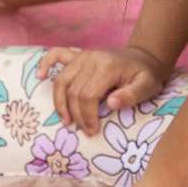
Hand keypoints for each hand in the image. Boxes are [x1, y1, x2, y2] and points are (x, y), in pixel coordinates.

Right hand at [37, 46, 167, 135]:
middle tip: (85, 131)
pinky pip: (57, 55)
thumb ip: (132, 95)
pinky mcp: (79, 55)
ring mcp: (83, 55)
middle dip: (77, 115)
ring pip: (62, 81)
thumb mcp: (147, 87)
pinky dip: (46, 64)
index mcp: (107, 67)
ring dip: (60, 102)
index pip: (88, 95)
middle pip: (74, 91)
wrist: (145, 57)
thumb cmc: (147, 75)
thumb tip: (111, 103)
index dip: (87, 116)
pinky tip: (39, 76)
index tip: (93, 131)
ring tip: (66, 120)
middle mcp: (91, 59)